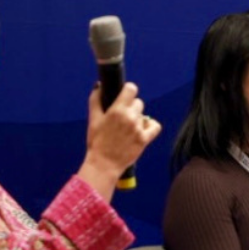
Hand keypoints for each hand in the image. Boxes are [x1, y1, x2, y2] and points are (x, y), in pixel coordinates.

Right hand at [79, 82, 159, 201]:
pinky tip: (143, 129)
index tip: (125, 96)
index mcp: (116, 110)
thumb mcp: (93, 119)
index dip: (128, 90)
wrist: (104, 164)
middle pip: (138, 102)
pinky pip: (155, 126)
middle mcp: (129, 117)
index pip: (131, 89)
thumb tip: (99, 85)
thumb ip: (96, 100)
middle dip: (131, 108)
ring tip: (128, 128)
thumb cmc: (97, 142)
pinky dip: (151, 126)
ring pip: (144, 115)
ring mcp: (138, 128)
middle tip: (123, 118)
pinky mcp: (144, 139)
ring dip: (138, 119)